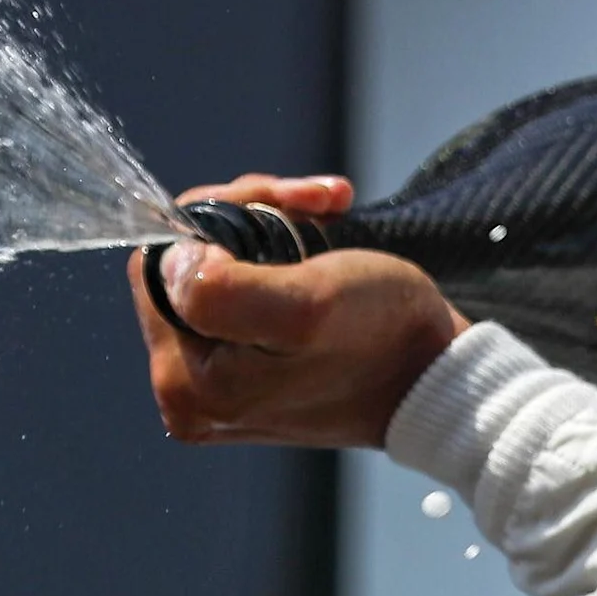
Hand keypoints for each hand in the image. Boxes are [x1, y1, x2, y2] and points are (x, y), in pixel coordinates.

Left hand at [129, 174, 467, 448]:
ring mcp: (219, 385)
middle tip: (313, 203)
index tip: (280, 206)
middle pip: (187, 265)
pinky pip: (244, 290)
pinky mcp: (252, 371)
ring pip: (218, 267)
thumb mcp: (304, 305)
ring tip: (329, 208)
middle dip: (250, 217)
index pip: (159, 265)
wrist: (437, 374)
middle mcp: (189, 393)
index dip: (216, 221)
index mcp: (186, 384)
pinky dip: (283, 251)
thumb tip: (174, 259)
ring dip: (273, 222)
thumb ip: (219, 290)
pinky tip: (327, 228)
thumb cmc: (381, 338)